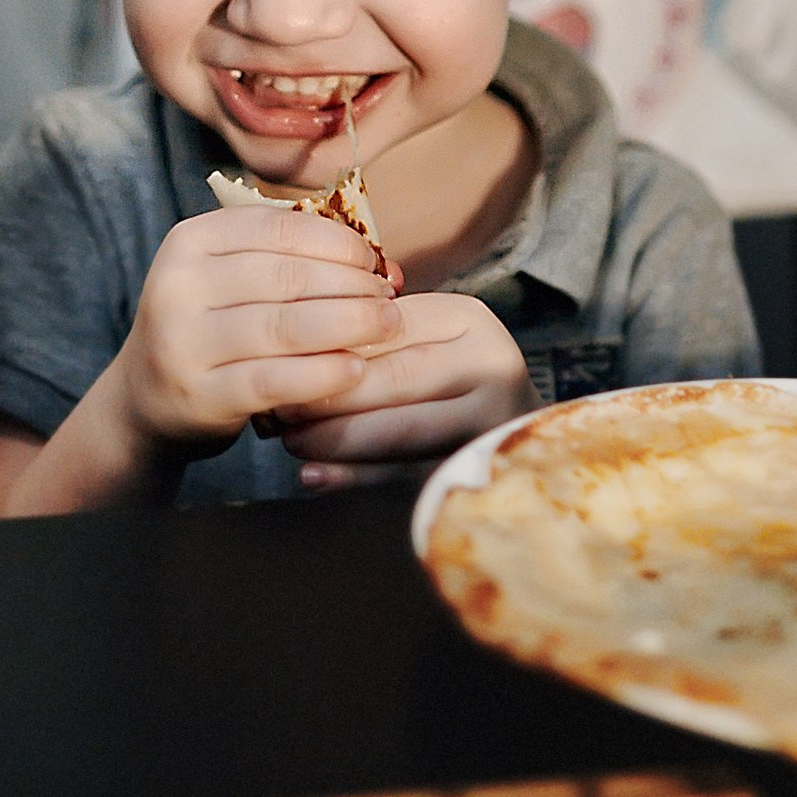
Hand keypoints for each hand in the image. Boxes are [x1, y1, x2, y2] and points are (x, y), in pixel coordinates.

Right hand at [102, 206, 402, 462]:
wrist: (146, 400)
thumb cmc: (212, 329)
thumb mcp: (231, 280)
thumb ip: (290, 261)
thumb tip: (378, 261)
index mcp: (191, 240)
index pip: (279, 228)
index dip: (337, 242)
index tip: (374, 261)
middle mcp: (178, 285)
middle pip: (287, 276)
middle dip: (351, 285)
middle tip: (390, 299)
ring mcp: (183, 342)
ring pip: (284, 326)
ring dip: (348, 325)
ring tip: (388, 327)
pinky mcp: (198, 395)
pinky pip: (273, 380)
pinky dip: (322, 374)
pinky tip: (356, 371)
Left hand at [273, 292, 540, 489]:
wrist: (522, 435)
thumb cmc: (452, 379)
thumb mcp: (425, 341)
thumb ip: (375, 339)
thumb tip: (291, 353)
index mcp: (469, 319)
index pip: (387, 329)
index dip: (327, 348)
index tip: (275, 362)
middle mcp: (491, 362)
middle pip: (395, 378)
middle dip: (325, 397)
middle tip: (274, 411)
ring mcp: (494, 418)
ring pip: (400, 429)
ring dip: (334, 440)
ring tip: (288, 444)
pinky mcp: (480, 465)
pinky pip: (408, 473)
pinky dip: (356, 477)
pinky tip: (315, 477)